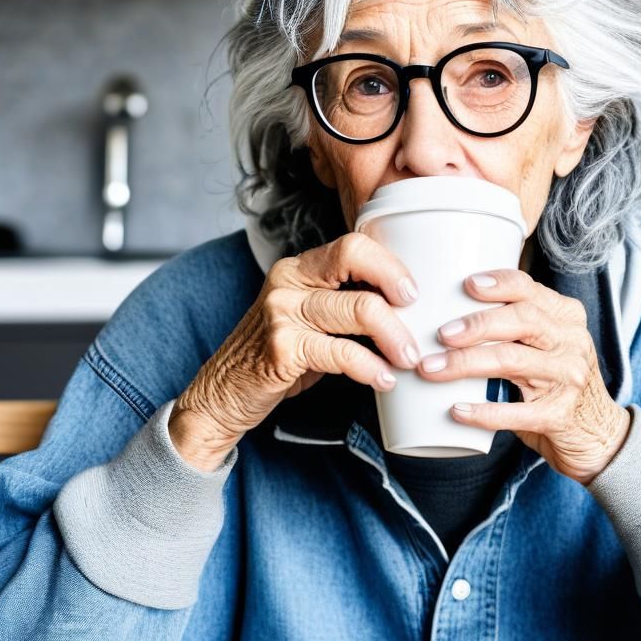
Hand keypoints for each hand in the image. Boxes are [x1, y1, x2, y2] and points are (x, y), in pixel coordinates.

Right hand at [170, 232, 421, 469]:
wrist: (223, 395)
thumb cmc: (278, 357)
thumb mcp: (310, 320)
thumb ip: (346, 304)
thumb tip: (408, 308)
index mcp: (299, 268)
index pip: (353, 245)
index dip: (390, 265)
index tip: (413, 293)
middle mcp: (288, 280)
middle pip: (357, 263)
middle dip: (398, 293)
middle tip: (418, 327)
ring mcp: (282, 311)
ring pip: (359, 308)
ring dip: (394, 337)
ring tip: (409, 360)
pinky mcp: (281, 347)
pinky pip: (342, 351)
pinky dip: (370, 367)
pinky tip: (384, 380)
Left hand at [413, 268, 631, 484]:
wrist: (598, 436)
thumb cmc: (557, 383)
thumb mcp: (547, 345)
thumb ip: (515, 327)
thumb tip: (446, 313)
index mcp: (567, 318)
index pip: (531, 290)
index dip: (498, 284)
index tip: (467, 285)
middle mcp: (572, 343)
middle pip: (522, 321)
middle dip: (477, 324)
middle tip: (441, 334)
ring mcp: (569, 379)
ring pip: (512, 362)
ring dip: (466, 364)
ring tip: (432, 368)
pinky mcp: (559, 415)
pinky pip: (516, 411)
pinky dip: (483, 412)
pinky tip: (457, 410)